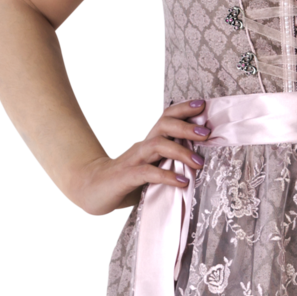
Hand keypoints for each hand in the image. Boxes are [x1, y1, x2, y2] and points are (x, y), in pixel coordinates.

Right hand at [70, 98, 208, 218]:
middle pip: (163, 126)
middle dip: (186, 126)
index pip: (166, 118)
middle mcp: (141, 147)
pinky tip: (182, 181)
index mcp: (147, 142)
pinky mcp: (126, 177)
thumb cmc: (124, 180)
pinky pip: (147, 173)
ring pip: (157, 145)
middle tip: (206, 132)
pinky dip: (166, 176)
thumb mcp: (150, 167)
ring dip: (180, 151)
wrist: (90, 189)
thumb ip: (169, 162)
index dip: (183, 109)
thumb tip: (197, 161)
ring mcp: (133, 160)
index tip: (202, 106)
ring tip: (199, 162)